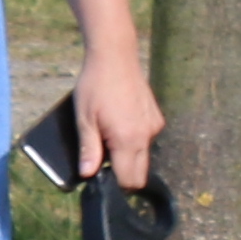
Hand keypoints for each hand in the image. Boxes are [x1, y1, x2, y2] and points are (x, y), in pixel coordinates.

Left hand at [73, 59, 167, 193]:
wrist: (115, 56)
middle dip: (123, 176)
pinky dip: (135, 141)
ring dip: (128, 158)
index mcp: (127, 139)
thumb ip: (88, 150)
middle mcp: (145, 136)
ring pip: (144, 157)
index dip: (113, 184)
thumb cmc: (95, 85)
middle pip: (140, 175)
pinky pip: (147, 140)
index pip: (128, 180)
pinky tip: (120, 124)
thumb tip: (87, 174)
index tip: (100, 178)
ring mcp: (153, 127)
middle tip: (103, 162)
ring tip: (109, 139)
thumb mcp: (84, 119)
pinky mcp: (156, 118)